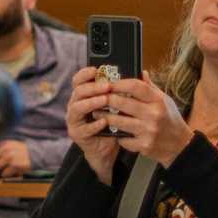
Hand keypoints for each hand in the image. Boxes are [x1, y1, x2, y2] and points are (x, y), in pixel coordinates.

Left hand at [0, 141, 33, 179]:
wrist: (36, 155)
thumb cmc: (21, 151)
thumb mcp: (10, 144)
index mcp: (3, 143)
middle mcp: (5, 149)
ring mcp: (10, 157)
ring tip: (2, 170)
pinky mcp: (14, 166)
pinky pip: (4, 173)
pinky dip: (5, 175)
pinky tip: (10, 172)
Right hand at [65, 66, 126, 183]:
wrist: (108, 147)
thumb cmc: (114, 122)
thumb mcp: (120, 105)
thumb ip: (126, 90)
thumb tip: (143, 74)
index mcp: (84, 95)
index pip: (78, 80)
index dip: (85, 73)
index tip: (96, 69)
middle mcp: (76, 105)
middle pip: (78, 91)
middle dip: (93, 87)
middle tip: (108, 86)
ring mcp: (74, 120)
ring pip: (77, 108)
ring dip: (91, 103)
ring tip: (105, 100)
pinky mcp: (77, 134)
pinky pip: (83, 128)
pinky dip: (94, 124)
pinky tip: (104, 122)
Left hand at [101, 77, 194, 165]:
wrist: (181, 145)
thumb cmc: (170, 119)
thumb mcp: (165, 100)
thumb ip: (150, 87)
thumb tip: (141, 72)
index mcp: (158, 100)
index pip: (135, 86)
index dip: (118, 83)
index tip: (108, 83)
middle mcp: (154, 114)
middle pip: (121, 102)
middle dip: (106, 99)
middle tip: (97, 98)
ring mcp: (148, 131)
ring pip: (117, 121)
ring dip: (104, 117)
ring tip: (98, 113)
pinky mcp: (144, 145)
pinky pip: (122, 138)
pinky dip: (116, 135)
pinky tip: (114, 131)